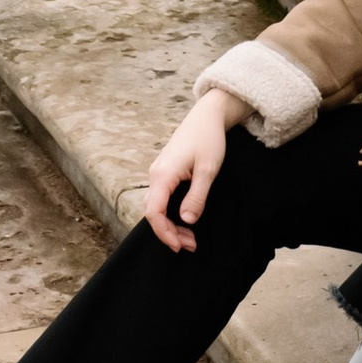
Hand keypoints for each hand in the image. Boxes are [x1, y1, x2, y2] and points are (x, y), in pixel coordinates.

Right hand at [141, 88, 243, 251]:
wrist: (207, 116)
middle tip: (191, 245)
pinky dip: (170, 213)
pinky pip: (160, 198)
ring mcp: (158, 172)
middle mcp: (156, 174)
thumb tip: (186, 220)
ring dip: (170, 224)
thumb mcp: (208, 170)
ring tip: (190, 236)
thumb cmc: (208, 139)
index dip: (165, 233)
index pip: (154, 212)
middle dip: (169, 233)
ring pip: (156, 206)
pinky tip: (184, 218)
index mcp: (163, 174)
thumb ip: (197, 196)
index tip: (180, 246)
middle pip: (153, 213)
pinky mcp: (164, 172)